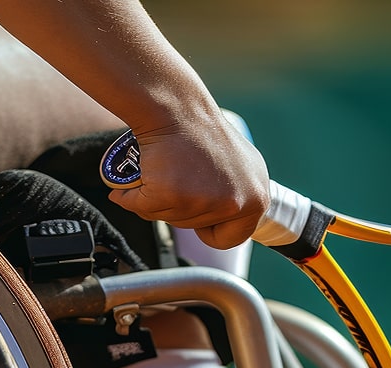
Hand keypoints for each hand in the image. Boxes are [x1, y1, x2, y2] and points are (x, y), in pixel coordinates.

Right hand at [107, 114, 269, 249]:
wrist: (177, 106)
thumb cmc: (201, 129)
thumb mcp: (238, 165)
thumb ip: (235, 193)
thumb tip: (221, 217)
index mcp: (257, 197)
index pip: (234, 238)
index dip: (211, 228)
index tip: (199, 210)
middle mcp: (238, 202)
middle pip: (195, 227)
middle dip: (179, 208)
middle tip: (177, 176)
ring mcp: (208, 201)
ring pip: (170, 218)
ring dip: (157, 200)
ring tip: (161, 171)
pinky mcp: (176, 196)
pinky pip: (146, 208)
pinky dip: (133, 197)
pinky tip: (135, 180)